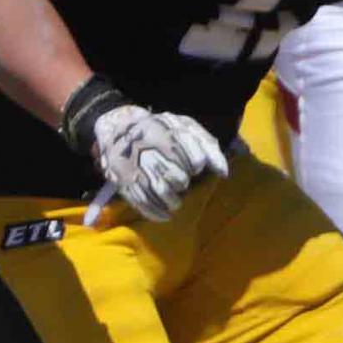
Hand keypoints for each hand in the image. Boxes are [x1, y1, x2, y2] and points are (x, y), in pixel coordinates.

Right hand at [91, 105, 228, 220]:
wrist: (118, 127)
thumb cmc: (162, 130)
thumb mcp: (186, 127)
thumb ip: (208, 146)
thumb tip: (224, 173)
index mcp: (168, 132)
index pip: (195, 157)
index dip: (197, 163)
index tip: (196, 166)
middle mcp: (150, 149)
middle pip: (177, 176)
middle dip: (182, 183)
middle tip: (182, 183)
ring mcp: (135, 166)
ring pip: (160, 191)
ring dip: (172, 201)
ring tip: (175, 202)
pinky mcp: (123, 180)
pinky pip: (141, 201)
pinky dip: (155, 212)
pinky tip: (165, 216)